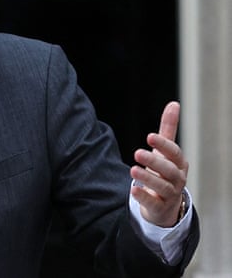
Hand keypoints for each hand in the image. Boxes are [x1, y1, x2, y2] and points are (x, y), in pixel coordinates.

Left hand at [130, 101, 187, 227]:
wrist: (165, 203)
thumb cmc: (164, 171)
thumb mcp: (166, 151)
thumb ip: (168, 128)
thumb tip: (174, 104)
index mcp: (179, 163)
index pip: (174, 153)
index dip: (163, 144)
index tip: (149, 136)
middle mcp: (177, 179)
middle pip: (168, 170)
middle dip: (154, 161)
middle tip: (137, 152)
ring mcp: (170, 194)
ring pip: (162, 186)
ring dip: (148, 178)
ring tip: (133, 170)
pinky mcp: (160, 207)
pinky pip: (153, 203)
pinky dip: (144, 197)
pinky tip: (133, 191)